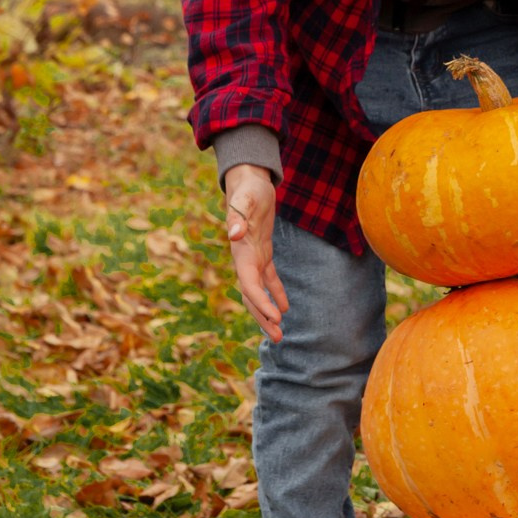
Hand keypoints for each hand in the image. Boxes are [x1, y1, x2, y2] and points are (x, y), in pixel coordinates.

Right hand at [225, 163, 287, 341]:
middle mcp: (244, 258)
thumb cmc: (248, 188)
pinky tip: (285, 308)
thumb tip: (232, 233)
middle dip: (263, 317)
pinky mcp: (262, 251)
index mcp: (240, 251)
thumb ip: (238, 214)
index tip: (274, 317)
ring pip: (259, 291)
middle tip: (279, 338)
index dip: (260, 301)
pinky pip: (269, 278)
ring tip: (280, 332)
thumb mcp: (246, 198)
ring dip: (268, 311)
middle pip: (252, 295)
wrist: (248, 179)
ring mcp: (252, 256)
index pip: (249, 283)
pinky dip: (276, 293)